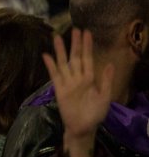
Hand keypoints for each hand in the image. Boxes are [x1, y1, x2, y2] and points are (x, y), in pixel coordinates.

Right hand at [42, 29, 113, 156]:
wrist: (83, 127)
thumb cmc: (95, 114)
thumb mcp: (105, 97)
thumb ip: (106, 80)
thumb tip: (109, 64)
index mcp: (90, 78)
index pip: (88, 58)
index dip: (87, 46)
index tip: (87, 32)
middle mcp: (78, 77)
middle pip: (75, 57)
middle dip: (75, 43)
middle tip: (74, 29)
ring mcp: (67, 82)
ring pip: (63, 63)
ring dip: (60, 50)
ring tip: (57, 37)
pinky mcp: (59, 89)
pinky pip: (54, 75)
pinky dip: (50, 65)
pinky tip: (46, 55)